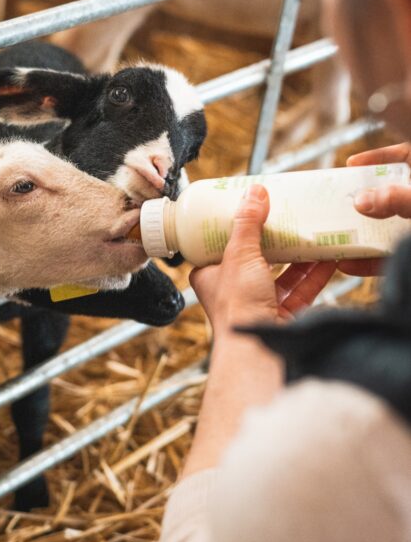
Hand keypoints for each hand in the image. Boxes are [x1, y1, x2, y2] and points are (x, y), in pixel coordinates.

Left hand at [190, 184, 335, 334]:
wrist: (256, 349)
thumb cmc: (237, 306)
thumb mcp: (239, 255)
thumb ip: (248, 224)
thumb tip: (254, 192)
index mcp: (211, 275)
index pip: (221, 245)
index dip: (237, 228)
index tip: (253, 209)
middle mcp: (233, 290)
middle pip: (257, 258)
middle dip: (276, 239)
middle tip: (290, 217)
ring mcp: (259, 303)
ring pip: (282, 274)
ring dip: (300, 255)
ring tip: (314, 233)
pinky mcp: (283, 315)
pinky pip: (301, 289)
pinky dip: (315, 274)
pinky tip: (330, 258)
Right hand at [338, 143, 410, 275]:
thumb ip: (397, 200)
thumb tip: (361, 201)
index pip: (405, 157)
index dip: (378, 158)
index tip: (351, 164)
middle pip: (389, 195)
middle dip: (363, 200)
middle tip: (337, 202)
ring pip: (388, 230)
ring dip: (361, 235)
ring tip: (333, 236)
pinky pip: (390, 259)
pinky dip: (371, 263)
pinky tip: (348, 265)